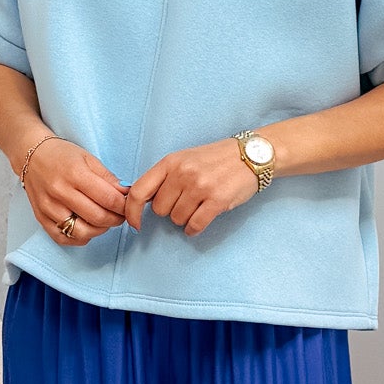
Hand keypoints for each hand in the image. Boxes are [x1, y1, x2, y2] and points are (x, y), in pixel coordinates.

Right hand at [22, 136, 129, 245]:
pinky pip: (64, 239)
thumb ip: (108, 178)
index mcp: (75, 174)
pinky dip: (79, 238)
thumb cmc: (61, 155)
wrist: (31, 156)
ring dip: (99, 230)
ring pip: (82, 232)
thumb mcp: (88, 158)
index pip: (108, 199)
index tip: (128, 206)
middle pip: (98, 218)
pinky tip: (86, 228)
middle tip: (120, 215)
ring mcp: (49, 207)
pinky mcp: (41, 218)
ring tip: (104, 221)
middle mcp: (60, 192)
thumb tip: (125, 195)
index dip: (123, 206)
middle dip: (115, 220)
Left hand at [124, 138, 259, 237]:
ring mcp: (200, 187)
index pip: (139, 191)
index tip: (135, 223)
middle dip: (170, 211)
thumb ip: (164, 177)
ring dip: (185, 218)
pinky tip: (199, 221)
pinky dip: (194, 228)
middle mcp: (183, 173)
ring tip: (198, 205)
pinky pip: (195, 225)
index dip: (132, 211)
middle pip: (160, 210)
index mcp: (170, 162)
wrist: (251, 155)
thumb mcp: (184, 159)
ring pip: (177, 219)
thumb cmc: (215, 159)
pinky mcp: (217, 200)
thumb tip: (142, 201)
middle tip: (185, 202)